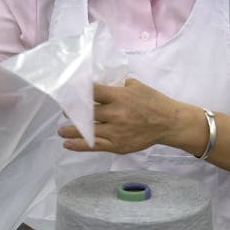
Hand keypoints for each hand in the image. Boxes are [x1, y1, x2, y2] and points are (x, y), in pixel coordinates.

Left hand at [57, 78, 181, 153]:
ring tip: (61, 130)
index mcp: (119, 96)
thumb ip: (117, 85)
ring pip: (87, 131)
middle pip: (86, 112)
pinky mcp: (117, 145)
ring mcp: (116, 131)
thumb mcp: (136, 86)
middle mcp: (115, 114)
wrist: (169, 123)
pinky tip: (67, 144)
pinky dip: (78, 145)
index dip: (78, 91)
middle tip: (65, 110)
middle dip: (73, 111)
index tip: (68, 91)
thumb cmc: (153, 102)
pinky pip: (94, 145)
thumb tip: (99, 84)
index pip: (92, 91)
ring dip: (70, 130)